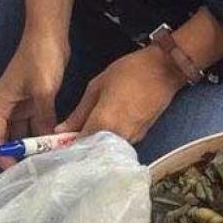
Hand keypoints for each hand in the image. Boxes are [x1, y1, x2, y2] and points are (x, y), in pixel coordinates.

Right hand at [0, 28, 69, 163]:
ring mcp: (21, 104)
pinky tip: (56, 144)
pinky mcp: (34, 100)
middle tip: (37, 171)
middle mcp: (7, 107)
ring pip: (23, 132)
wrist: (49, 34)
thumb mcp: (43, 91)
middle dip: (19, 154)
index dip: (3, 157)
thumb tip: (48, 143)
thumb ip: (43, 118)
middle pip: (8, 138)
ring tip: (49, 161)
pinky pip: (35, 122)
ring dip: (33, 145)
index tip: (18, 172)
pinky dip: (43, 133)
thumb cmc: (40, 59)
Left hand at [61, 47, 182, 144]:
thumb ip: (79, 112)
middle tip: (70, 141)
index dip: (66, 148)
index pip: (78, 147)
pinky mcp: (141, 137)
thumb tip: (61, 130)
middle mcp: (117, 136)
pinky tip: (105, 132)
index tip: (57, 145)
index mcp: (102, 123)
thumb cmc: (129, 72)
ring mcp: (132, 139)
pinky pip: (119, 145)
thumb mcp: (97, 86)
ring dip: (95, 146)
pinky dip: (109, 142)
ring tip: (86, 136)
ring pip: (106, 150)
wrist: (165, 70)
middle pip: (92, 152)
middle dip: (80, 149)